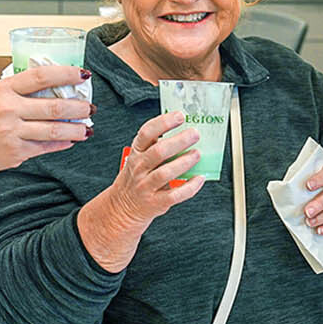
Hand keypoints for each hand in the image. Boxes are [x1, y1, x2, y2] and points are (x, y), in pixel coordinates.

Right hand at [0, 64, 92, 175]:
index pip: (41, 76)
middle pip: (54, 106)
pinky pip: (46, 147)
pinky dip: (62, 143)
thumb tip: (54, 88)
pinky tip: (70, 140)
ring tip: (87, 128)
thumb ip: (20, 91)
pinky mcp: (16, 152)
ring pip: (55, 130)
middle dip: (79, 107)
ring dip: (77, 129)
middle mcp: (9, 110)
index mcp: (4, 90)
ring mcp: (13, 132)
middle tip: (90, 107)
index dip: (66, 74)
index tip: (83, 74)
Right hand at [105, 110, 205, 224]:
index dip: (163, 123)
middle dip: (178, 141)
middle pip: (158, 152)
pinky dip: (189, 187)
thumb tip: (186, 133)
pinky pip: (174, 195)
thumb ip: (156, 146)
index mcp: (136, 153)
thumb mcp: (139, 158)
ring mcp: (146, 186)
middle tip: (195, 134)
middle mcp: (139, 168)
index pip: (146, 133)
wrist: (122, 207)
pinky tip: (199, 179)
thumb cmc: (137, 178)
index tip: (179, 116)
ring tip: (197, 154)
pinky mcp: (156, 202)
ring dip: (183, 162)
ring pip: (165, 173)